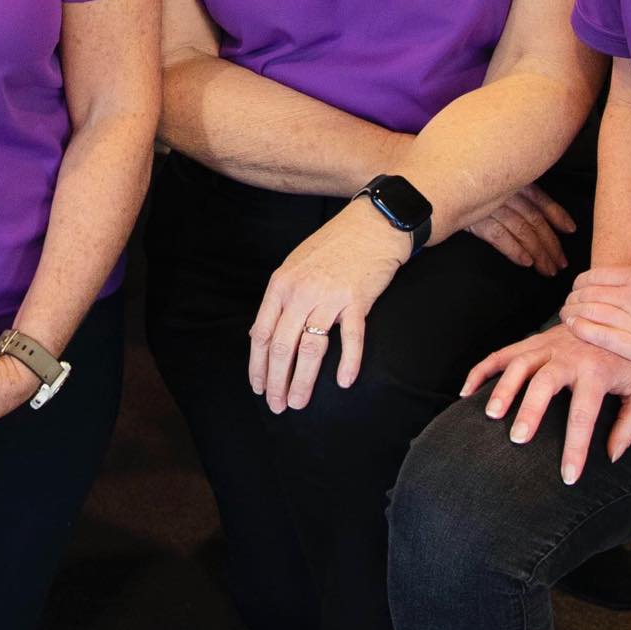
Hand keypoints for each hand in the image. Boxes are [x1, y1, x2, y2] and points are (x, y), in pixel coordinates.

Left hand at [252, 200, 418, 410]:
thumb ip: (281, 298)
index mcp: (280, 284)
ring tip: (299, 403)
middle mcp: (300, 291)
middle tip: (278, 406)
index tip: (259, 388)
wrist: (372, 224)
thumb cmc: (334, 246)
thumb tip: (262, 333)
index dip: (258, 366)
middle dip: (276, 381)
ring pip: (310, 349)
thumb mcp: (296, 265)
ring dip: (303, 381)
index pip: (261, 334)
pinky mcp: (357, 300)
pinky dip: (348, 363)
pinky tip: (343, 383)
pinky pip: (350, 339)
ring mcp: (328, 296)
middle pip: (281, 346)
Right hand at [456, 184, 576, 274]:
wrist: (423, 179)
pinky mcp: (473, 218)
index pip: (541, 199)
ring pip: (523, 230)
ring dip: (538, 252)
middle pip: (535, 220)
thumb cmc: (454, 180)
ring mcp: (489, 204)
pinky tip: (525, 262)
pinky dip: (514, 250)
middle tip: (561, 263)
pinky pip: (500, 236)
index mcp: (510, 180)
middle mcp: (504, 191)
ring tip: (548, 270)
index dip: (558, 214)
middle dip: (551, 243)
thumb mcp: (486, 180)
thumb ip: (504, 190)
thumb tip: (522, 207)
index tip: (571, 230)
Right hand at [462, 322, 630, 486]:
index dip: (575, 448)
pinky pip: (501, 354)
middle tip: (519, 438)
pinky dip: (481, 371)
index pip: (584, 414)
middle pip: (545, 382)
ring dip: (503, 388)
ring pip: (519, 364)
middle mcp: (568, 356)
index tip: (568, 476)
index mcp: (596, 371)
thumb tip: (610, 455)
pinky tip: (467, 392)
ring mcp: (546, 346)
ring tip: (491, 416)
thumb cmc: (626, 359)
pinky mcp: (531, 342)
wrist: (616, 313)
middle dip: (530, 410)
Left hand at [560, 231, 630, 372]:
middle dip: (572, 301)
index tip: (576, 293)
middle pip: (586, 295)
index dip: (579, 286)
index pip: (594, 277)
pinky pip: (600, 336)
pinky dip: (582, 331)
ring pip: (589, 314)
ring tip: (566, 319)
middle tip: (566, 308)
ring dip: (572, 316)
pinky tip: (574, 330)